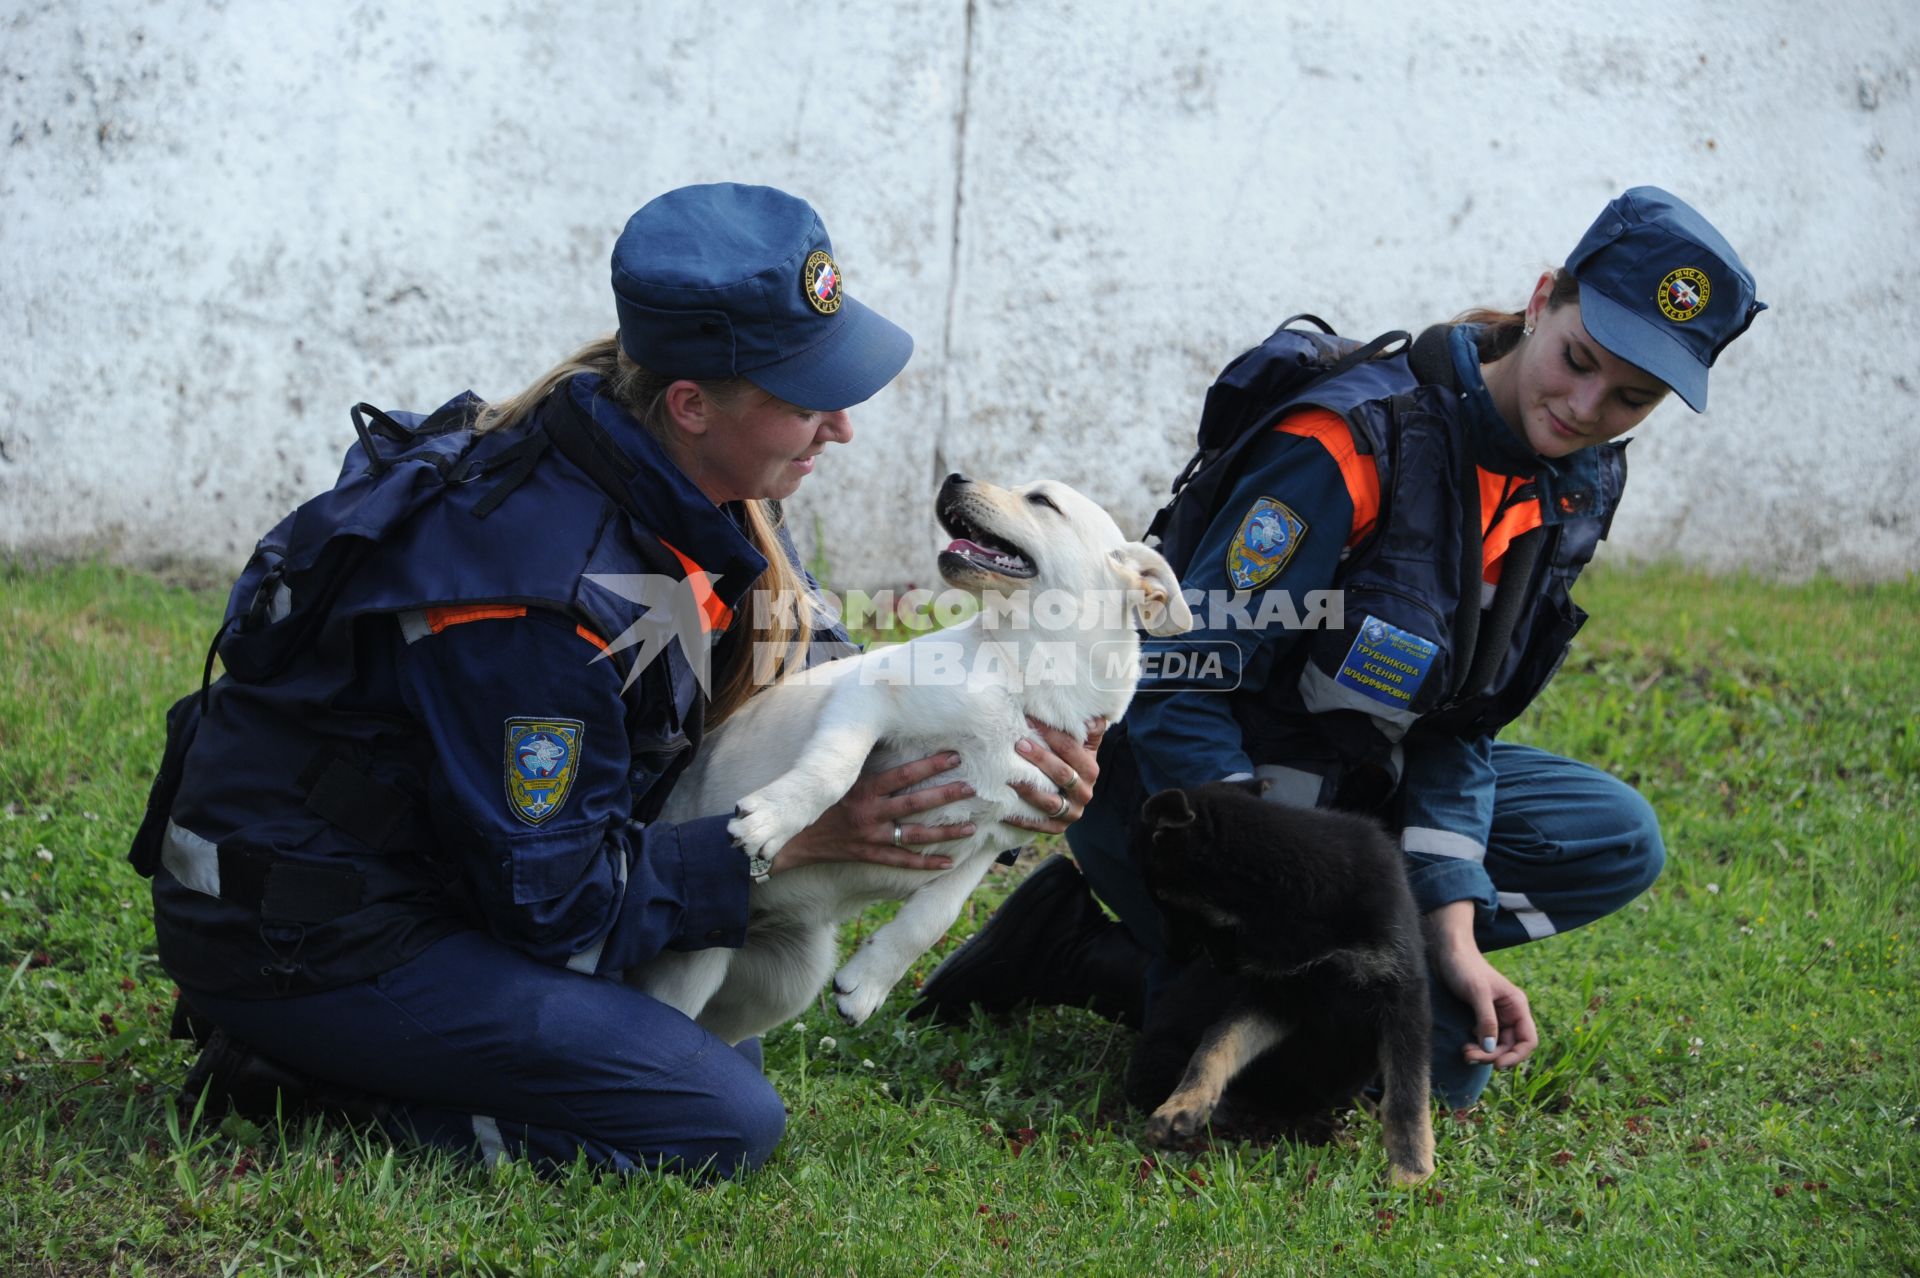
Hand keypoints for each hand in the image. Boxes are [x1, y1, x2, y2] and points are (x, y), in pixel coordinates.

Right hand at [769, 751, 975, 874]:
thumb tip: (882, 733)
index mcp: (863, 789)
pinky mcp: (867, 855)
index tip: (955, 756)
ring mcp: (870, 837)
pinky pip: (900, 861)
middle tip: (973, 789)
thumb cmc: (813, 800)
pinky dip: (924, 864)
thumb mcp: (837, 776)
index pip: (904, 774)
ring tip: (971, 827)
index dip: (931, 764)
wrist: (789, 836)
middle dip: (946, 795)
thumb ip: (860, 760)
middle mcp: (870, 813)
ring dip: (944, 832)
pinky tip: (947, 863)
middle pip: (915, 803)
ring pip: (914, 835)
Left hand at [1005, 717, 1107, 834]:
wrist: (1070, 795)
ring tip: (1008, 776)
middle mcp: (1084, 793)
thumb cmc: (1070, 761)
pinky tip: (1004, 809)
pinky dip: (1022, 819)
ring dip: (1028, 789)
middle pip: (1062, 774)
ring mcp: (1072, 812)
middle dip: (1039, 758)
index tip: (1031, 722)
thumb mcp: (1083, 745)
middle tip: (1018, 744)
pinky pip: (1039, 825)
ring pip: (1050, 802)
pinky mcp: (1058, 828)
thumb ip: (1088, 729)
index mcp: (1090, 770)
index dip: (1052, 735)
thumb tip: (1092, 718)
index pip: (1072, 750)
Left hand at [1427, 901, 1538, 1069]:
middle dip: (1492, 1055)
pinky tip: (1465, 1043)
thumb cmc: (1465, 967)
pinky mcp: (1481, 1016)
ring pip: (1496, 1045)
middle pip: (1510, 1046)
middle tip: (1469, 1056)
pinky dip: (1477, 1045)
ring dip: (1483, 1053)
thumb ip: (1486, 1020)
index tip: (1497, 1065)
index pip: (1528, 1040)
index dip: (1516, 1056)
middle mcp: (1510, 1013)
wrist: (1448, 952)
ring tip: (1465, 1053)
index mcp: (1517, 1006)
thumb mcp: (1477, 993)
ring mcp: (1496, 1015)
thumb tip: (1490, 1049)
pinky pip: (1485, 1039)